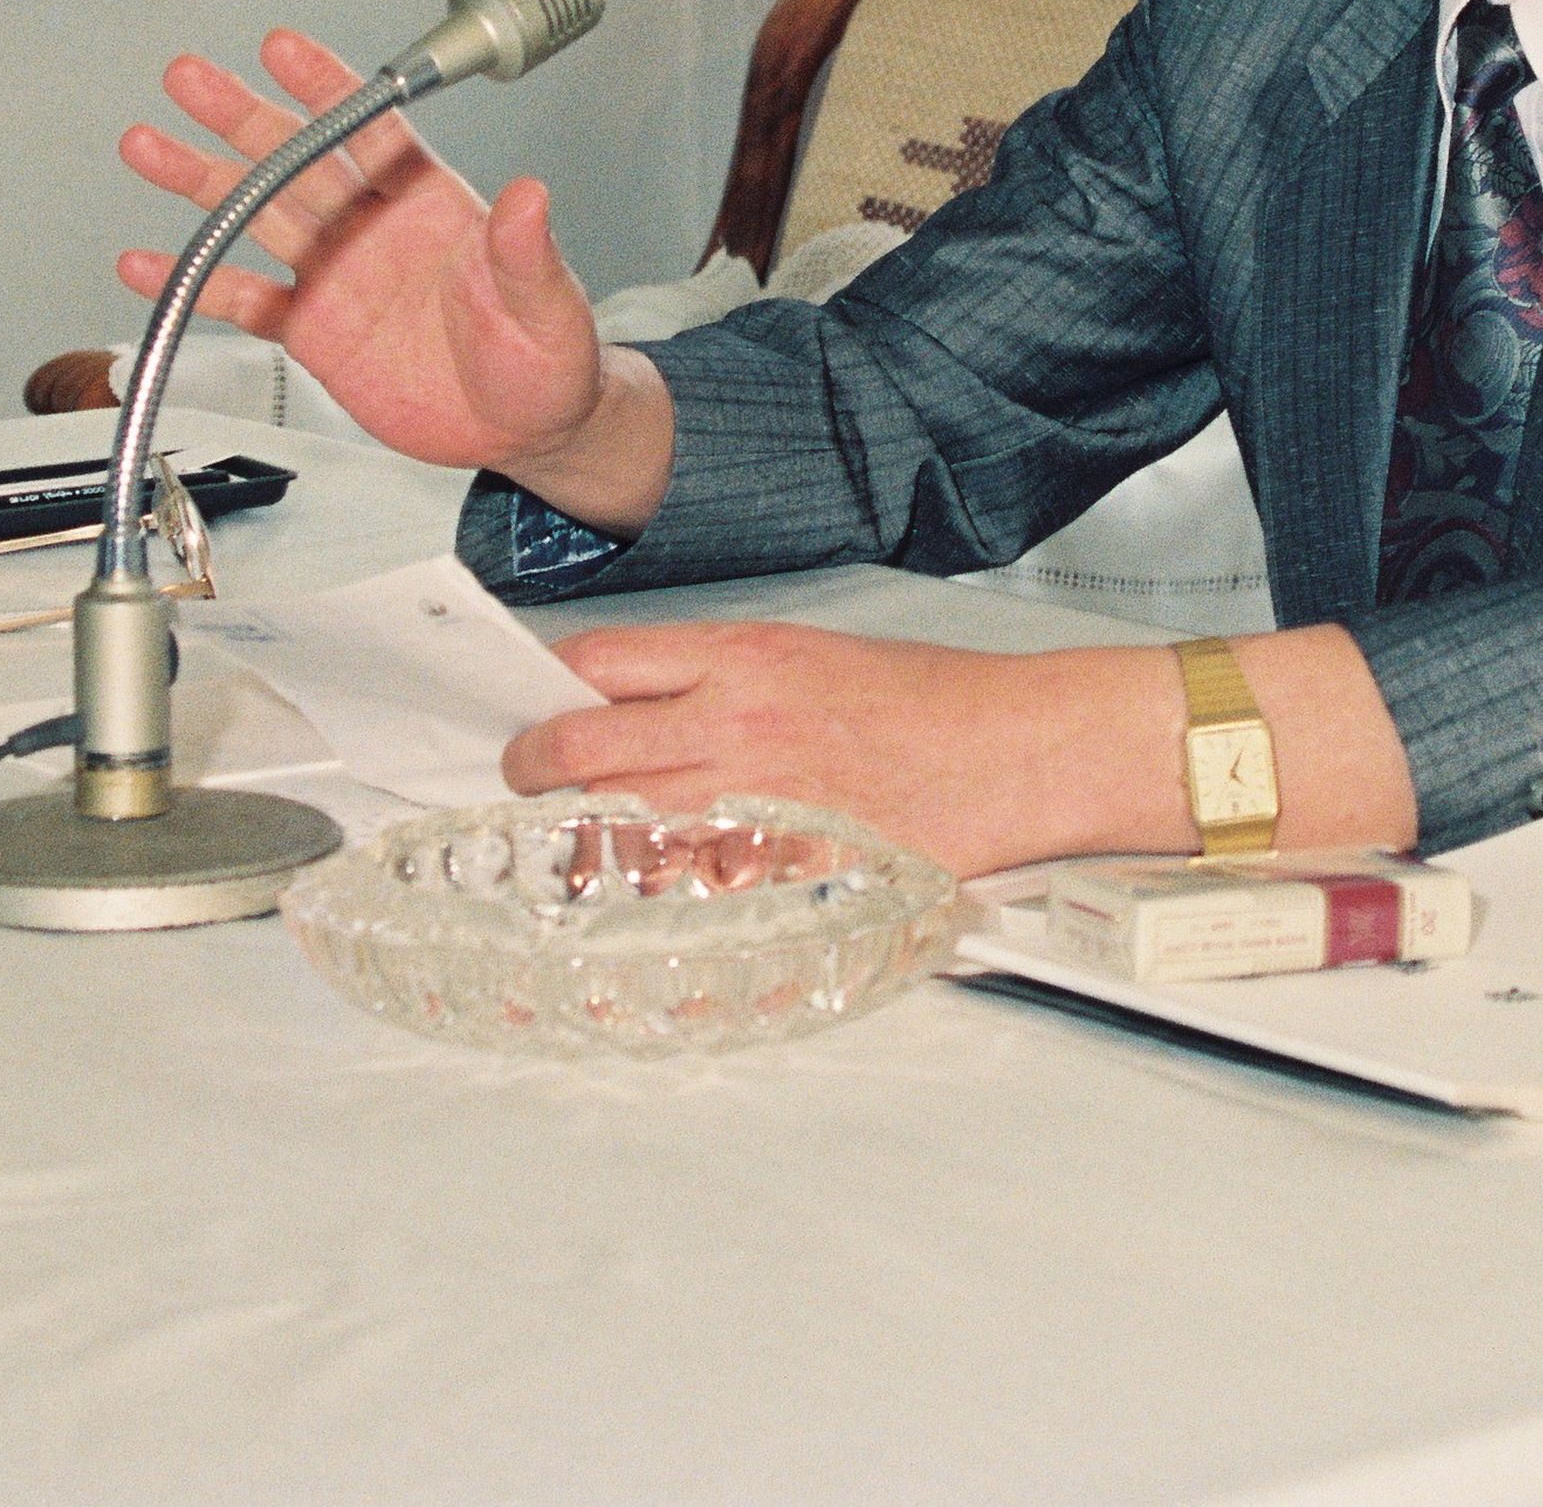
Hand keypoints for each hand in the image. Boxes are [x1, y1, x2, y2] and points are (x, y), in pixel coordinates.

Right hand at [115, 30, 657, 504]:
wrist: (526, 433)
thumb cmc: (548, 359)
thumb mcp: (548, 305)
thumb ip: (527, 252)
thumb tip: (530, 196)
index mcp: (431, 203)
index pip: (372, 130)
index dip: (327, 88)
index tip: (282, 49)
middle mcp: (375, 227)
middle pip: (298, 159)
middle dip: (242, 117)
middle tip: (189, 78)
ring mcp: (340, 274)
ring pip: (260, 214)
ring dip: (203, 182)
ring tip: (147, 146)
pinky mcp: (316, 329)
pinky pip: (246, 299)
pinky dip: (199, 282)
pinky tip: (149, 264)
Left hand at [503, 624, 1182, 877]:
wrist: (1016, 748)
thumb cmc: (934, 700)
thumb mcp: (812, 652)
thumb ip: (720, 676)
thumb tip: (640, 702)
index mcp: (741, 658)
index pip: (597, 666)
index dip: (549, 693)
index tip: (539, 712)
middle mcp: (734, 724)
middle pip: (579, 751)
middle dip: (531, 769)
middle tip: (525, 780)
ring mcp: (754, 801)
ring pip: (619, 829)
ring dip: (589, 840)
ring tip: (589, 842)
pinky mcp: (783, 867)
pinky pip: (689, 888)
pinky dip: (664, 890)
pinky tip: (664, 885)